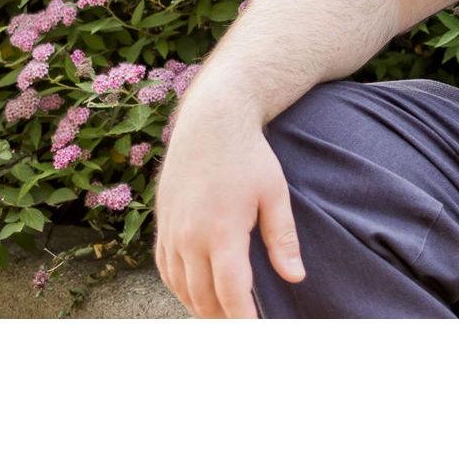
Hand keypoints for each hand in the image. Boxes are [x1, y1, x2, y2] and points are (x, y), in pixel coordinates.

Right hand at [154, 94, 305, 318]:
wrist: (210, 123)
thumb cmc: (249, 157)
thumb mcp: (275, 194)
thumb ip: (283, 239)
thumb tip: (296, 278)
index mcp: (221, 231)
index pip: (231, 291)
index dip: (243, 319)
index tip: (256, 335)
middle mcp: (190, 237)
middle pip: (204, 297)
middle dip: (225, 320)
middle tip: (245, 332)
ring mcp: (172, 233)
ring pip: (182, 289)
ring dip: (203, 308)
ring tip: (227, 320)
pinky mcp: (163, 227)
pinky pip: (167, 272)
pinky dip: (182, 290)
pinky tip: (200, 296)